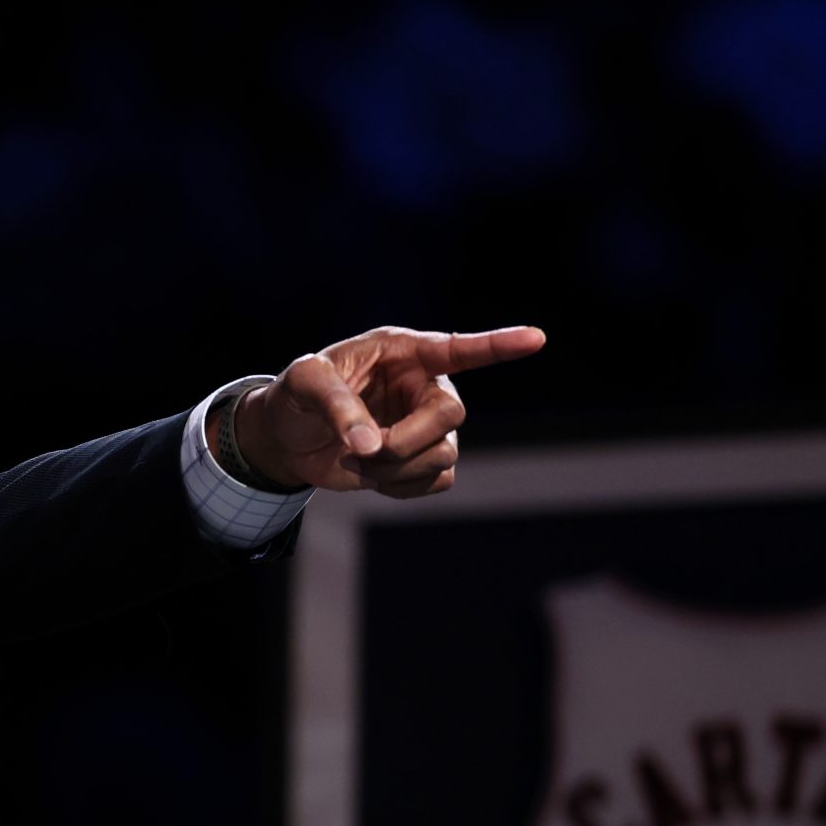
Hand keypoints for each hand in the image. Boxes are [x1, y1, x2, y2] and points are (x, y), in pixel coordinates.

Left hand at [224, 325, 545, 496]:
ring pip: (443, 455)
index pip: (457, 348)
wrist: (288, 436)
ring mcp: (427, 425)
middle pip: (450, 415)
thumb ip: (337, 406)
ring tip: (356, 461)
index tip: (537, 338)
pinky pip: (438, 481)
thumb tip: (371, 445)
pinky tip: (374, 477)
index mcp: (402, 352)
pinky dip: (403, 488)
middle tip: (365, 450)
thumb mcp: (303, 383)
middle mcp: (424, 385)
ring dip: (396, 468)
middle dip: (408, 441)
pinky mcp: (423, 459)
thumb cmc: (297, 395)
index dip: (497, 345)